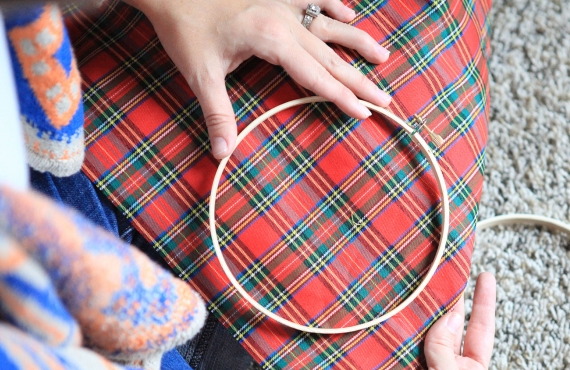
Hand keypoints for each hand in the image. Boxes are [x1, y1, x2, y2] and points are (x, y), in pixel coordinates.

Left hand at [125, 0, 391, 158]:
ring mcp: (283, 2)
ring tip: (384, 56)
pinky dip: (334, 5)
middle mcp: (285, 19)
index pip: (317, 76)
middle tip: (385, 99)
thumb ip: (217, 115)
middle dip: (360, 80)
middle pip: (332, 56)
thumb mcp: (200, 75)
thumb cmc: (184, 28)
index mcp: (272, 40)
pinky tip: (351, 14)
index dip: (342, 97)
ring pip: (330, 24)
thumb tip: (222, 154)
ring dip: (358, 41)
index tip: (364, 113)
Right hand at [331, 272, 496, 369]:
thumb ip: (446, 345)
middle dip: (448, 303)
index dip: (483, 303)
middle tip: (445, 273)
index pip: (481, 331)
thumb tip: (449, 315)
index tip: (485, 276)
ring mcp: (420, 368)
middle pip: (450, 327)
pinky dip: (398, 326)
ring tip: (419, 285)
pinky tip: (397, 307)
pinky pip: (398, 340)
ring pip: (423, 331)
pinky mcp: (395, 368)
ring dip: (421, 313)